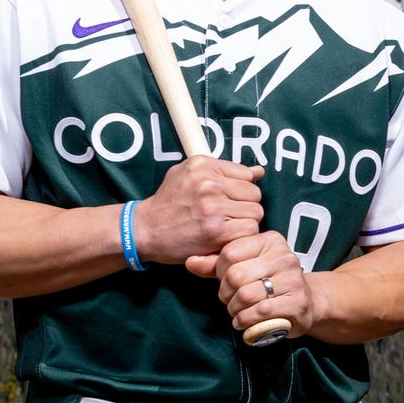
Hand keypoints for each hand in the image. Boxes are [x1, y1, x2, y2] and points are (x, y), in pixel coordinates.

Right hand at [136, 156, 263, 263]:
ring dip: (245, 222)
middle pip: (255, 194)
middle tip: (228, 215)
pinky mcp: (215, 231)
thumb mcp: (189, 174)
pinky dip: (241, 236)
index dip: (241, 190)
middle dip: (246, 206)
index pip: (248, 175)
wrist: (144, 230)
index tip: (228, 199)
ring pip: (256, 212)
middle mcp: (209, 183)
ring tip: (226, 225)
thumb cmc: (169, 203)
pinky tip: (226, 236)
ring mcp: (213, 207)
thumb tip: (259, 171)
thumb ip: (225, 171)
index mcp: (203, 166)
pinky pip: (249, 230)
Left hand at [185, 231, 314, 340]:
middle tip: (230, 300)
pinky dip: (246, 320)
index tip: (226, 281)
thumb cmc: (269, 283)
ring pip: (246, 295)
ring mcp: (294, 279)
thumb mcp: (244, 268)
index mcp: (271, 241)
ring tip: (237, 312)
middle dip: (226, 294)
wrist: (305, 302)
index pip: (230, 253)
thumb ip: (216, 265)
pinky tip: (244, 321)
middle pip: (236, 275)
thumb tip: (190, 262)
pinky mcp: (297, 302)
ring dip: (235, 310)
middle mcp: (285, 256)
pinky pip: (260, 311)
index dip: (220, 272)